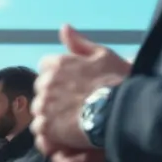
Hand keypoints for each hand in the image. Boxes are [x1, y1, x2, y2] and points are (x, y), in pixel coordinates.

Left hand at [36, 25, 131, 160]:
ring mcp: (44, 104)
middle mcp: (46, 82)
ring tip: (72, 121)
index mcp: (58, 64)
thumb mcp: (103, 55)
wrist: (121, 111)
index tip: (72, 86)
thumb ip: (80, 43)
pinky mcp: (46, 126)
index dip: (59, 77)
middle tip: (74, 105)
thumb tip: (64, 27)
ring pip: (40, 110)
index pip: (46, 67)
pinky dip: (50, 132)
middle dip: (53, 95)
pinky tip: (66, 134)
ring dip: (51, 114)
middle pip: (41, 89)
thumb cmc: (116, 82)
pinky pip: (40, 129)